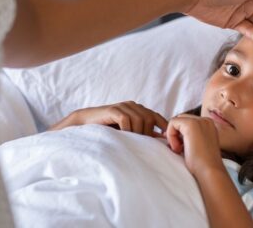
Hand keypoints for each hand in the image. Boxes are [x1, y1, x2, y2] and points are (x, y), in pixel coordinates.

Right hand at [49, 101, 167, 136]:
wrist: (85, 124)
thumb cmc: (107, 130)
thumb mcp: (127, 131)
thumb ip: (141, 133)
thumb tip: (160, 141)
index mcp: (137, 109)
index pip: (155, 116)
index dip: (163, 125)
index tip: (167, 138)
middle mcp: (132, 106)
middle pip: (149, 118)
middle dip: (148, 133)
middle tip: (143, 146)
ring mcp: (123, 106)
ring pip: (140, 119)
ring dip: (138, 133)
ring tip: (132, 143)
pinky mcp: (114, 110)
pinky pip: (126, 120)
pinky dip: (127, 130)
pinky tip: (123, 137)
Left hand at [166, 114, 223, 176]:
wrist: (209, 172)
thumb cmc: (202, 165)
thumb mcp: (196, 146)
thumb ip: (189, 137)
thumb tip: (170, 133)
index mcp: (209, 125)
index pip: (187, 122)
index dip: (179, 134)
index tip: (179, 148)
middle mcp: (205, 120)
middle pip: (182, 119)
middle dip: (175, 133)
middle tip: (177, 149)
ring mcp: (199, 121)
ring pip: (176, 121)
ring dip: (173, 135)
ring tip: (179, 150)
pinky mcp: (191, 124)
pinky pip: (173, 123)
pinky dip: (171, 136)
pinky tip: (177, 149)